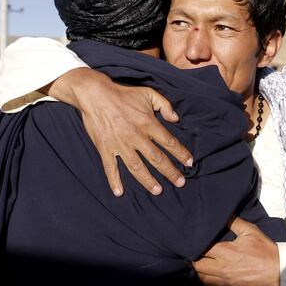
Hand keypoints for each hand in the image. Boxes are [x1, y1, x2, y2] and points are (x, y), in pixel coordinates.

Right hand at [43, 68, 193, 196]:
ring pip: (136, 167)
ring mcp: (120, 144)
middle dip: (170, 172)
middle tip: (180, 182)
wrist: (95, 94)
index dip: (181, 153)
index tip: (189, 163)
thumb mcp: (148, 93)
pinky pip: (110, 167)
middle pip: (156, 158)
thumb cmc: (123, 94)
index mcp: (148, 123)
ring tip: (158, 191)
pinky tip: (119, 192)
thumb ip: (165, 105)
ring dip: (148, 180)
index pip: (169, 142)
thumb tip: (176, 119)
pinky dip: (114, 180)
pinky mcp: (105, 148)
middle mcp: (135, 136)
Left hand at [192, 217, 279, 285]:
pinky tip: (213, 282)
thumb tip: (222, 214)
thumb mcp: (251, 232)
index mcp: (226, 252)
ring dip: (201, 274)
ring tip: (204, 268)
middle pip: (197, 267)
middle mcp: (222, 270)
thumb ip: (234, 222)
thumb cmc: (266, 251)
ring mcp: (226, 285)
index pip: (200, 249)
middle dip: (196, 260)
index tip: (196, 244)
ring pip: (203, 281)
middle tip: (198, 256)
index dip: (196, 246)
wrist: (281, 273)